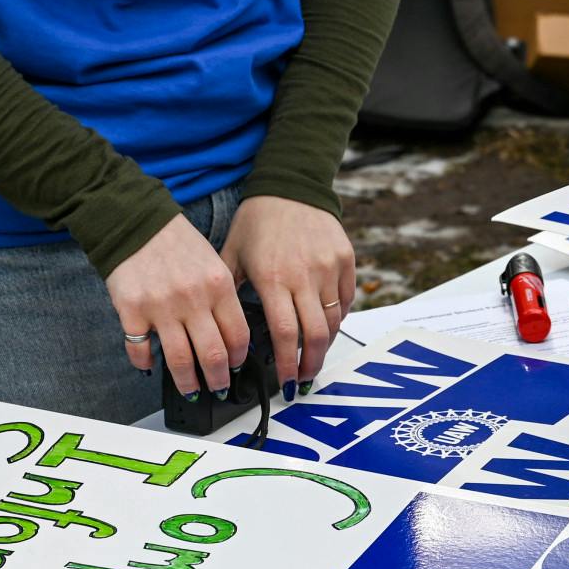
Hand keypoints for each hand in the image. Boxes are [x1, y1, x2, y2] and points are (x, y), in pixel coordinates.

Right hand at [105, 214, 249, 399]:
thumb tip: (232, 338)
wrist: (136, 222)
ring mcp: (160, 306)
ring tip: (191, 390)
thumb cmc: (176, 243)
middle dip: (218, 380)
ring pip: (180, 360)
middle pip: (213, 355)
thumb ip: (223, 298)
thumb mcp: (213, 263)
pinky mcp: (131, 310)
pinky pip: (140, 350)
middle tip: (218, 388)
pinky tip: (149, 365)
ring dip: (187, 382)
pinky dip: (144, 363)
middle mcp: (192, 298)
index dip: (239, 358)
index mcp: (218, 285)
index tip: (236, 366)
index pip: (237, 335)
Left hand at [220, 195, 355, 398]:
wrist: (290, 186)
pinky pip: (346, 300)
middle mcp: (304, 274)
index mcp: (272, 277)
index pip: (284, 334)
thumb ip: (230, 293)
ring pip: (333, 321)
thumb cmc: (257, 221)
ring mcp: (329, 267)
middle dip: (310, 365)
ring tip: (313, 359)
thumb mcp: (232, 256)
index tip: (286, 382)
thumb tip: (222, 331)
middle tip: (303, 380)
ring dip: (324, 346)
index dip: (287, 364)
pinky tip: (324, 328)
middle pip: (314, 335)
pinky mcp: (345, 259)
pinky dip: (336, 319)